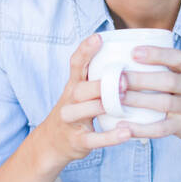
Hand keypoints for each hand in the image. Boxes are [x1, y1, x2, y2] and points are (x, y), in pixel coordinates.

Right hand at [41, 33, 132, 166]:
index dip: (85, 50)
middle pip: (81, 88)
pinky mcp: (78, 141)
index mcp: (73, 85)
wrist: (51, 143)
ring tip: (124, 102)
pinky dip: (110, 137)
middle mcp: (69, 101)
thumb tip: (129, 56)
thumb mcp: (80, 92)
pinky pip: (94, 139)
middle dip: (101, 84)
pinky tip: (126, 133)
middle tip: (125, 80)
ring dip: (103, 106)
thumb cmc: (75, 111)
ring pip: (84, 111)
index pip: (76, 64)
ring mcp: (71, 121)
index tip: (98, 37)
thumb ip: (97, 77)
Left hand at [112, 44, 180, 151]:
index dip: (156, 54)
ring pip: (164, 103)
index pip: (177, 58)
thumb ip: (164, 67)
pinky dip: (142, 129)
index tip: (134, 52)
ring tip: (117, 98)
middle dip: (141, 79)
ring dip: (139, 100)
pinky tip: (125, 127)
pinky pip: (162, 129)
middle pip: (168, 80)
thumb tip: (123, 53)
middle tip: (118, 79)